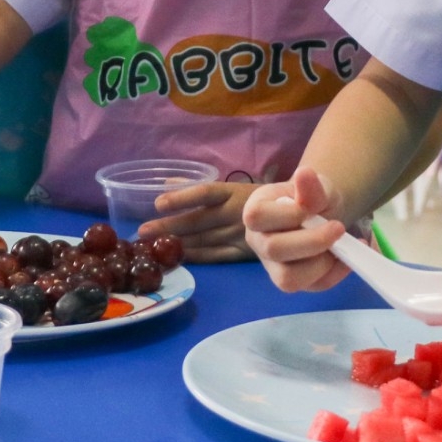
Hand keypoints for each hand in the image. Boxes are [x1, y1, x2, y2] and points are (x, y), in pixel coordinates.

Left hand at [140, 181, 256, 262]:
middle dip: (168, 227)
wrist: (299, 215)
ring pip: (203, 240)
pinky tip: (177, 259)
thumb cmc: (257, 198)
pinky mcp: (244, 253)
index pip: (204, 193)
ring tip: (151, 248)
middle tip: (142, 232)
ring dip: (177, 245)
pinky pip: (216, 257)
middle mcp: (236, 212)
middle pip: (198, 220)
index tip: (158, 204)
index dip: (181, 198)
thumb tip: (165, 182)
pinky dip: (196, 258)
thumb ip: (198, 186)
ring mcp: (240, 235)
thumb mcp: (232, 187)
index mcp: (233, 192)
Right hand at [242, 168, 351, 292]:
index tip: (309, 210)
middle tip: (338, 228)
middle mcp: (258, 241)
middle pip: (273, 249)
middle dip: (312, 241)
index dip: (287, 216)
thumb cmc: (312, 198)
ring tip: (339, 246)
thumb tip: (305, 173)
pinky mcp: (294, 282)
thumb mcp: (316, 186)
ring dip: (321, 264)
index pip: (257, 216)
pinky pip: (312, 287)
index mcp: (256, 211)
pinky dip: (336, 273)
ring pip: (288, 279)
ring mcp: (273, 266)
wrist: (323, 215)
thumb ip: (311, 185)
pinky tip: (346, 257)